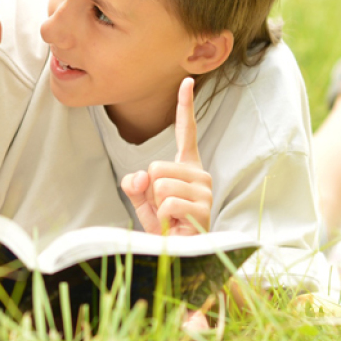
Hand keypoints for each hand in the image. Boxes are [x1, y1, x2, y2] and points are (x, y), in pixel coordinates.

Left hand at [121, 77, 213, 235]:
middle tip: (163, 210)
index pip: (185, 133)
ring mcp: (205, 191)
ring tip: (170, 219)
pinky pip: (167, 204)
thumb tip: (140, 176)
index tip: (187, 82)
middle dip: (149, 190)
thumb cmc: (163, 229)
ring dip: (156, 207)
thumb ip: (135, 184)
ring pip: (159, 185)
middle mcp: (200, 175)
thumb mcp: (142, 202)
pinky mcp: (204, 209)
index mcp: (187, 168)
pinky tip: (176, 226)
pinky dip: (162, 218)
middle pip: (156, 165)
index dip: (185, 107)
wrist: (179, 258)